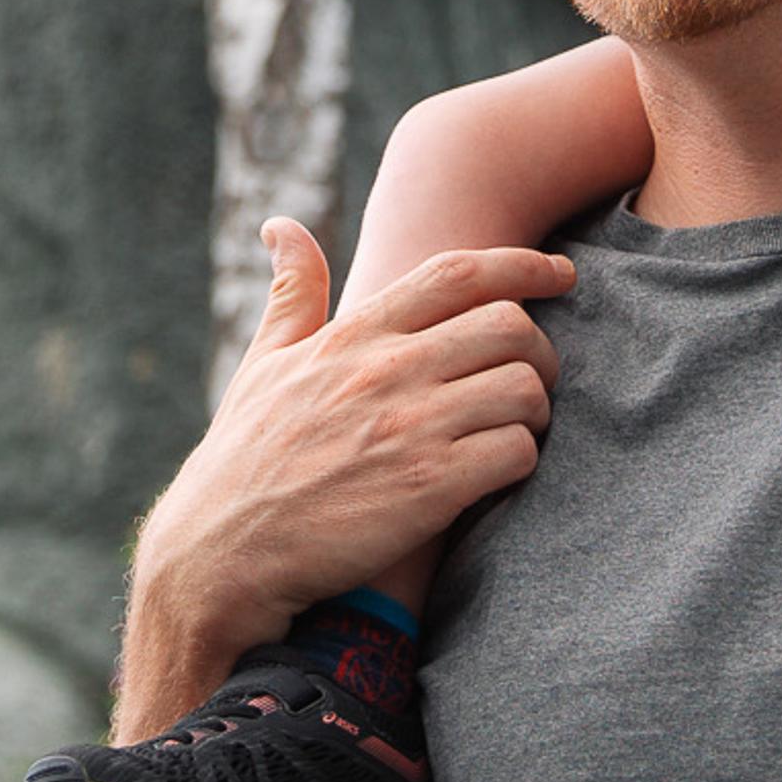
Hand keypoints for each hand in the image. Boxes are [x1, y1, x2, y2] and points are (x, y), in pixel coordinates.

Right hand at [133, 220, 572, 660]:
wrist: (220, 555)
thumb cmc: (242, 461)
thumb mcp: (261, 365)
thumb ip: (291, 295)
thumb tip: (282, 226)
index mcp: (354, 335)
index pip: (458, 274)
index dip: (523, 264)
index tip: (561, 273)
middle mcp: (386, 371)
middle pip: (509, 325)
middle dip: (539, 348)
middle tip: (533, 376)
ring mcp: (410, 429)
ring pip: (523, 387)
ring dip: (535, 408)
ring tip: (517, 428)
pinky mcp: (428, 490)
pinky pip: (516, 453)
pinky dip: (521, 460)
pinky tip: (498, 472)